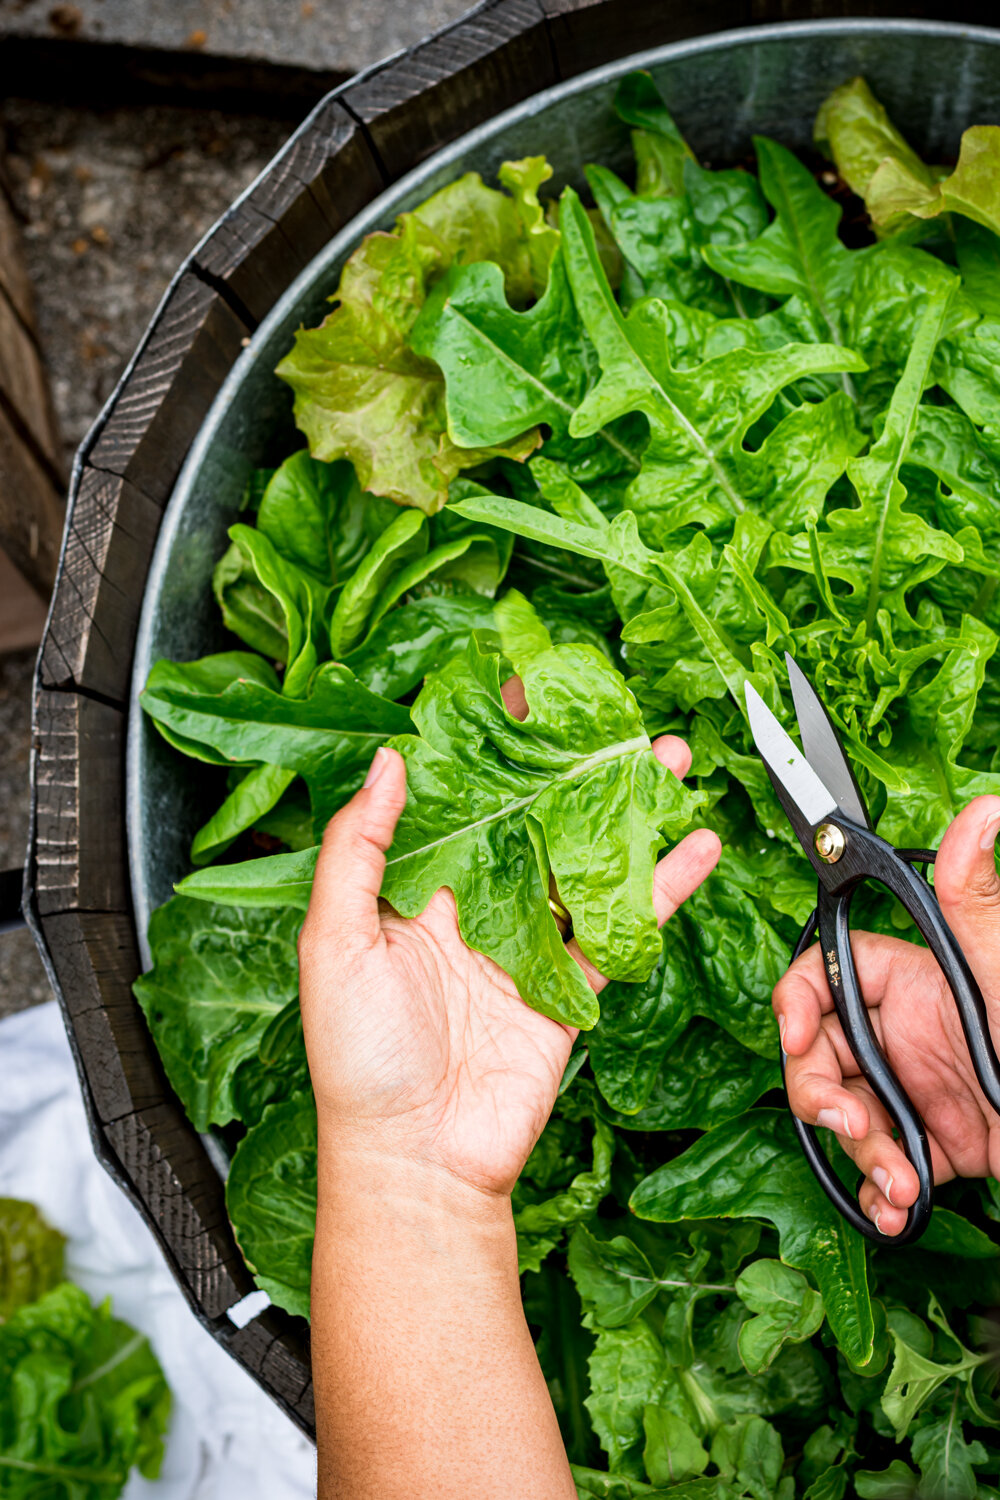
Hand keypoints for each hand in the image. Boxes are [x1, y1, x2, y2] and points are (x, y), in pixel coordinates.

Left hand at [298, 687, 720, 1200]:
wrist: (416, 1157)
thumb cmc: (359, 1058)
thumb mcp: (334, 940)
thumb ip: (358, 850)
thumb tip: (391, 763)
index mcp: (418, 887)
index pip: (459, 796)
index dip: (489, 744)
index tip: (522, 691)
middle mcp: (478, 905)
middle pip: (535, 818)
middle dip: (572, 765)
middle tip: (609, 712)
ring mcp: (530, 944)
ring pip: (587, 860)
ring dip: (627, 810)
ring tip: (665, 759)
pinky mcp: (573, 986)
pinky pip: (623, 927)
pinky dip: (663, 887)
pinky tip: (695, 846)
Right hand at [775, 794, 999, 1236]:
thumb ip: (977, 902)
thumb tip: (983, 811)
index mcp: (916, 984)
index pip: (826, 975)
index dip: (797, 1001)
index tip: (795, 1034)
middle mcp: (907, 1033)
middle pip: (820, 1052)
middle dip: (819, 1095)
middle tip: (853, 1128)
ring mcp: (917, 1090)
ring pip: (844, 1115)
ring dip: (859, 1157)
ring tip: (897, 1183)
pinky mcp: (934, 1144)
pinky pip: (881, 1165)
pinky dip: (879, 1192)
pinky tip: (897, 1209)